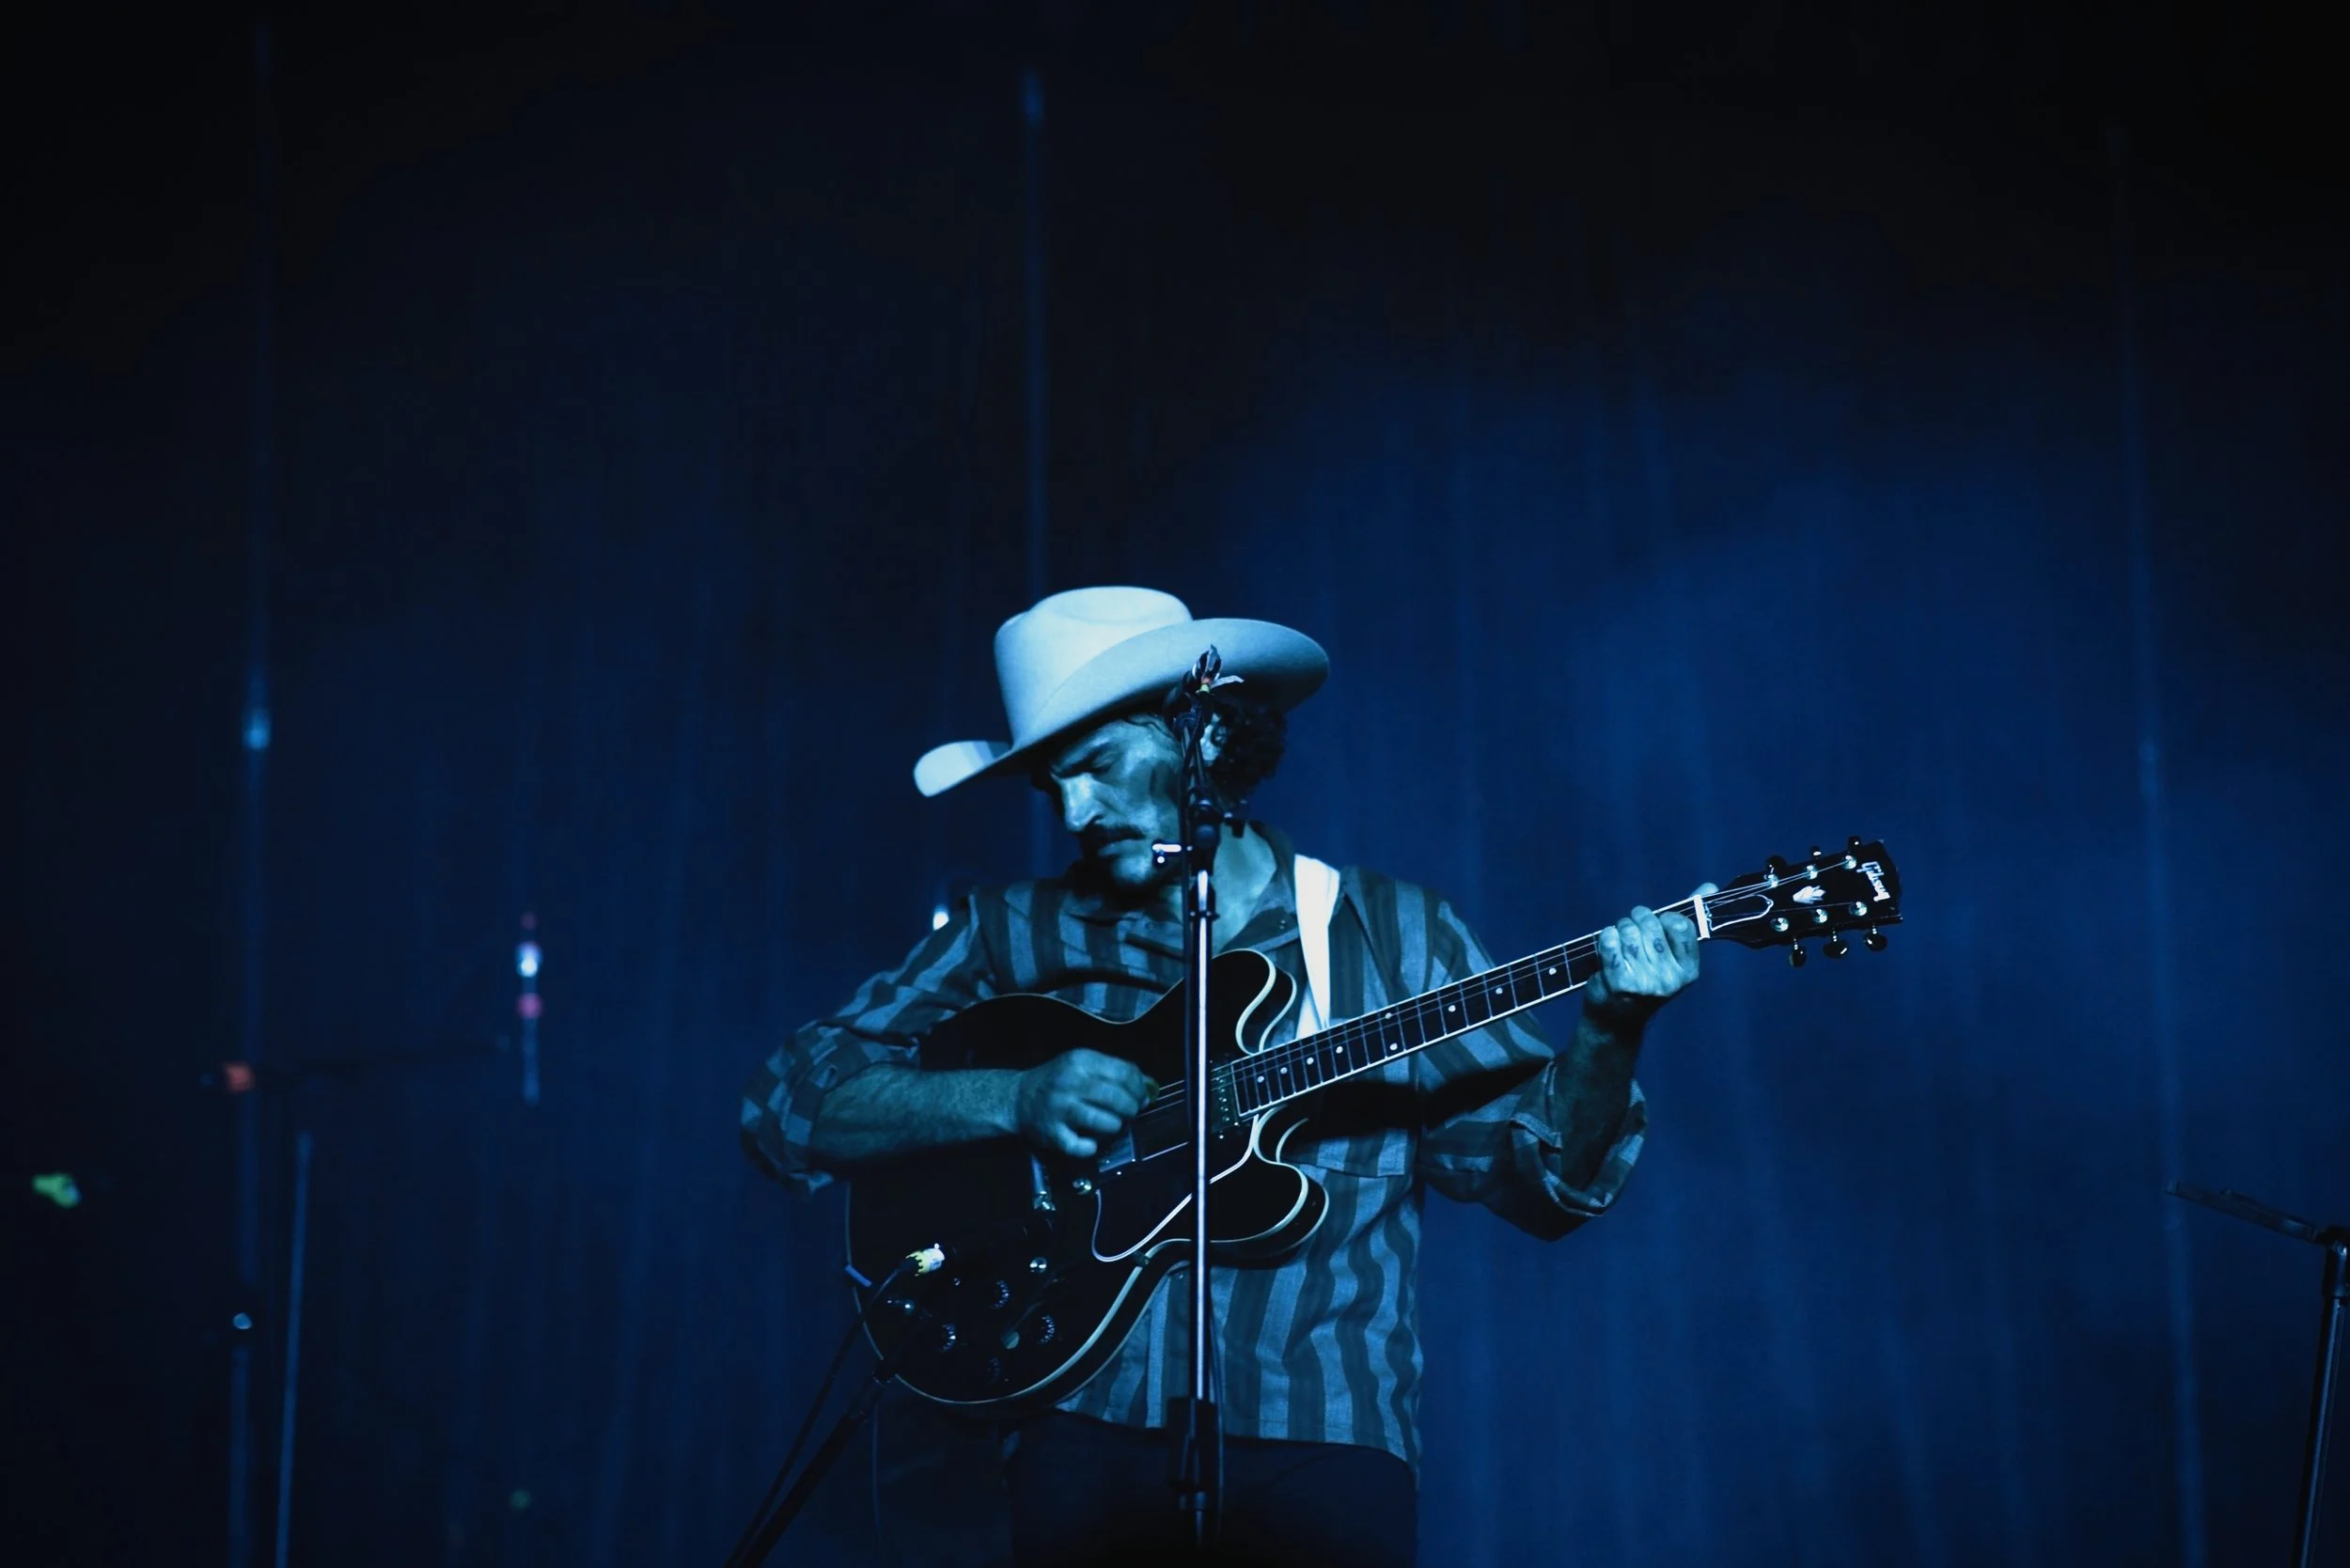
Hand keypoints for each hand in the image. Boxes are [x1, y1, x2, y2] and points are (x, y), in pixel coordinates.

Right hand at [1013, 1049, 1156, 1159]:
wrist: (1017, 1098)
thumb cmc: (1057, 1080)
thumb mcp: (1082, 1066)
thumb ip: (1114, 1072)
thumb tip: (1149, 1086)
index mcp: (1081, 1061)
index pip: (1124, 1072)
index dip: (1139, 1088)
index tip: (1141, 1097)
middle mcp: (1071, 1082)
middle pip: (1117, 1098)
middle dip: (1131, 1109)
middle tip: (1129, 1113)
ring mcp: (1061, 1109)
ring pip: (1105, 1122)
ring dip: (1115, 1126)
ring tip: (1111, 1125)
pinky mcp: (1053, 1133)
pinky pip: (1081, 1147)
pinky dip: (1090, 1147)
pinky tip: (1090, 1142)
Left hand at [1582, 885, 1712, 1033]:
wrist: (1616, 1018)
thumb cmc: (1645, 978)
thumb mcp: (1670, 954)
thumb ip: (1688, 920)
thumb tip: (1710, 886)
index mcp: (1688, 971)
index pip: (1680, 925)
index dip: (1664, 918)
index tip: (1657, 924)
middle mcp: (1669, 979)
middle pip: (1651, 924)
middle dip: (1637, 920)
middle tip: (1632, 930)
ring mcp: (1644, 983)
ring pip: (1628, 931)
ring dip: (1620, 929)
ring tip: (1620, 941)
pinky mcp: (1618, 983)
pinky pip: (1610, 942)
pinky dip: (1606, 937)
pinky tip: (1607, 946)